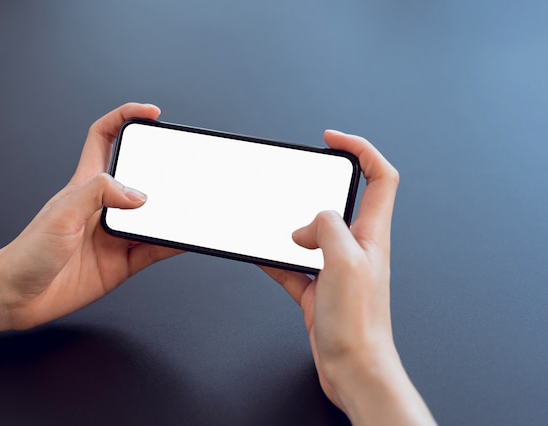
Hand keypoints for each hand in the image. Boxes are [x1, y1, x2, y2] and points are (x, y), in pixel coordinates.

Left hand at [0, 103, 180, 348]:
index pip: (105, 137)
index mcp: (85, 185)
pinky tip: (184, 240)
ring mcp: (115, 235)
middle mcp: (103, 207)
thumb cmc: (28, 253)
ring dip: (171, 211)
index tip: (151, 114)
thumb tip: (138, 194)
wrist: (17, 298)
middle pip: (139, 177)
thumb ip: (98, 194)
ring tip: (188, 206)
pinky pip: (155, 249)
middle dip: (162, 169)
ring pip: (153, 216)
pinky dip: (173, 244)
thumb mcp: (61, 214)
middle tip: (181, 167)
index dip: (126, 117)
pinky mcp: (122, 263)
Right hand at [262, 130, 434, 423]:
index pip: (380, 177)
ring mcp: (336, 268)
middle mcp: (356, 247)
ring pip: (313, 232)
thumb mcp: (345, 261)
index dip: (360, 149)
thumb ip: (327, 227)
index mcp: (372, 234)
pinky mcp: (318, 289)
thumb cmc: (359, 324)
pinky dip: (276, 258)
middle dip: (319, 187)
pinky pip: (293, 264)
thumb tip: (308, 224)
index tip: (332, 139)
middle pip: (342, 200)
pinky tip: (262, 255)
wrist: (353, 368)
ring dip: (292, 226)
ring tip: (274, 225)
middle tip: (297, 179)